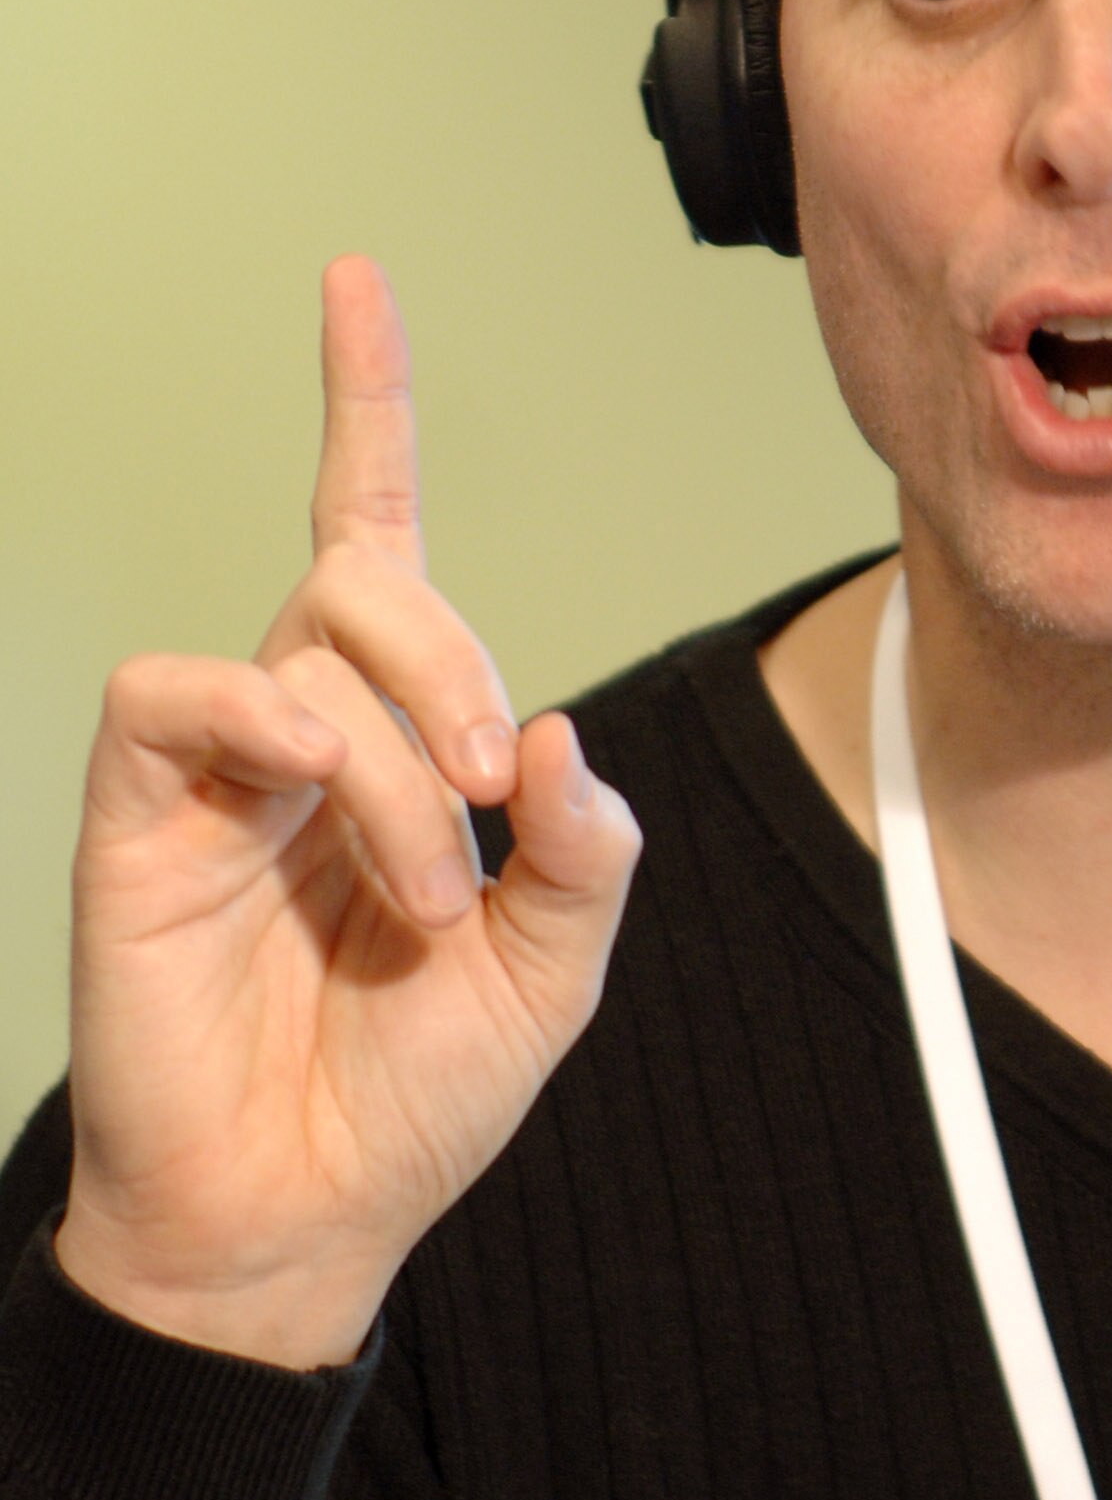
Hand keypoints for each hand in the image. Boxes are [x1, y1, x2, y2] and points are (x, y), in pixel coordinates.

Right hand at [54, 259, 640, 1367]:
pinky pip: (177, 695)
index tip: (353, 280)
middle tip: (490, 794)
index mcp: (398, 735)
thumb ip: (585, 849)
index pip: (375, 535)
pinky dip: (261, 718)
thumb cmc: (414, 1092)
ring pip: (306, 649)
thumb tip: (559, 733)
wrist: (301, 1220)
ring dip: (394, 758)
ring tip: (421, 888)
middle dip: (455, 664)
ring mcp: (217, 766)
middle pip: (373, 579)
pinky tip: (307, 784)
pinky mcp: (138, 815)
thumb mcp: (554, 972)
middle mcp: (304, 724)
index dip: (363, 406)